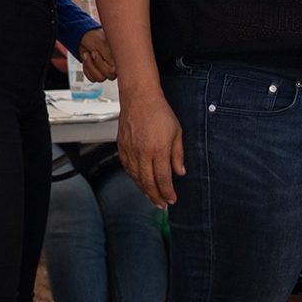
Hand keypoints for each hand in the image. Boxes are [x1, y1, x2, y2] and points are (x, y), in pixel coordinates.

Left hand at [77, 28, 116, 81]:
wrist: (83, 37)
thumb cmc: (95, 37)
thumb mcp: (101, 44)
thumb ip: (109, 56)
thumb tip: (115, 68)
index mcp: (120, 58)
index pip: (122, 71)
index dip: (113, 70)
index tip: (109, 65)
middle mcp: (115, 67)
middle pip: (110, 76)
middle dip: (99, 64)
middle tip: (94, 52)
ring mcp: (106, 71)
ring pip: (100, 78)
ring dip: (90, 65)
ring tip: (87, 53)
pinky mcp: (97, 73)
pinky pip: (92, 78)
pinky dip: (86, 68)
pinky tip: (86, 58)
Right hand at [118, 89, 184, 206]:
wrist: (139, 97)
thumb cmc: (159, 112)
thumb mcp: (177, 133)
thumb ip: (178, 155)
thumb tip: (180, 172)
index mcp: (158, 150)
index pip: (163, 179)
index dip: (167, 192)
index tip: (172, 199)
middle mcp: (142, 152)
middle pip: (148, 182)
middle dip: (155, 196)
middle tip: (161, 204)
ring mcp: (130, 149)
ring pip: (135, 177)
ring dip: (143, 189)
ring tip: (151, 196)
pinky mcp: (121, 145)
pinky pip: (126, 167)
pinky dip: (133, 177)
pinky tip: (138, 180)